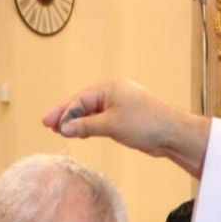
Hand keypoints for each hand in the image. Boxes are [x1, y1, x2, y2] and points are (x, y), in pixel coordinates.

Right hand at [44, 79, 211, 176]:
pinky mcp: (125, 118)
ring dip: (77, 122)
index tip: (50, 124)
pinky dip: (89, 126)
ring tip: (60, 131)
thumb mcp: (111, 125)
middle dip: (67, 115)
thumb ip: (86, 126)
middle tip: (48, 125)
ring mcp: (120, 105)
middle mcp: (114, 93)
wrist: (172, 134)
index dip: (64, 112)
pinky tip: (80, 134)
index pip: (80, 99)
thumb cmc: (146, 124)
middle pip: (83, 103)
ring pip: (92, 112)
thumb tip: (64, 128)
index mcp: (110, 88)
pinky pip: (101, 120)